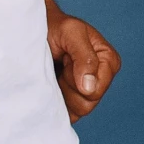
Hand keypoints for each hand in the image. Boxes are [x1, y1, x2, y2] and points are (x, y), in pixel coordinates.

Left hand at [47, 2, 121, 121]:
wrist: (35, 32)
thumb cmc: (55, 27)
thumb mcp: (70, 32)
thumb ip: (84, 56)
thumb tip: (90, 88)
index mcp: (108, 61)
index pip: (96, 89)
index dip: (77, 78)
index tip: (67, 58)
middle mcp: (101, 79)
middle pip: (87, 104)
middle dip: (68, 86)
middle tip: (61, 64)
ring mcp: (86, 93)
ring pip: (77, 112)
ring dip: (60, 93)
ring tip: (57, 72)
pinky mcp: (72, 103)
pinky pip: (66, 116)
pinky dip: (55, 103)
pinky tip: (52, 84)